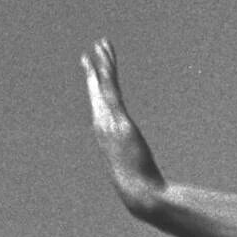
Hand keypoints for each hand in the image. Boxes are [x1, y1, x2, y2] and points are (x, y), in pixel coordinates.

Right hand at [81, 39, 165, 207]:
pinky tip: (106, 55)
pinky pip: (111, 87)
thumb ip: (136, 166)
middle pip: (96, 91)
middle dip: (94, 70)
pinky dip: (107, 69)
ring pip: (103, 85)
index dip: (94, 88)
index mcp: (105, 135)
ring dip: (102, 63)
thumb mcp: (135, 172)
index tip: (92, 74)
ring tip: (102, 43)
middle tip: (91, 52)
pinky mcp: (119, 119)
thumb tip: (145, 174)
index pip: (98, 105)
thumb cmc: (138, 188)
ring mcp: (108, 122)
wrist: (138, 193)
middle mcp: (102, 125)